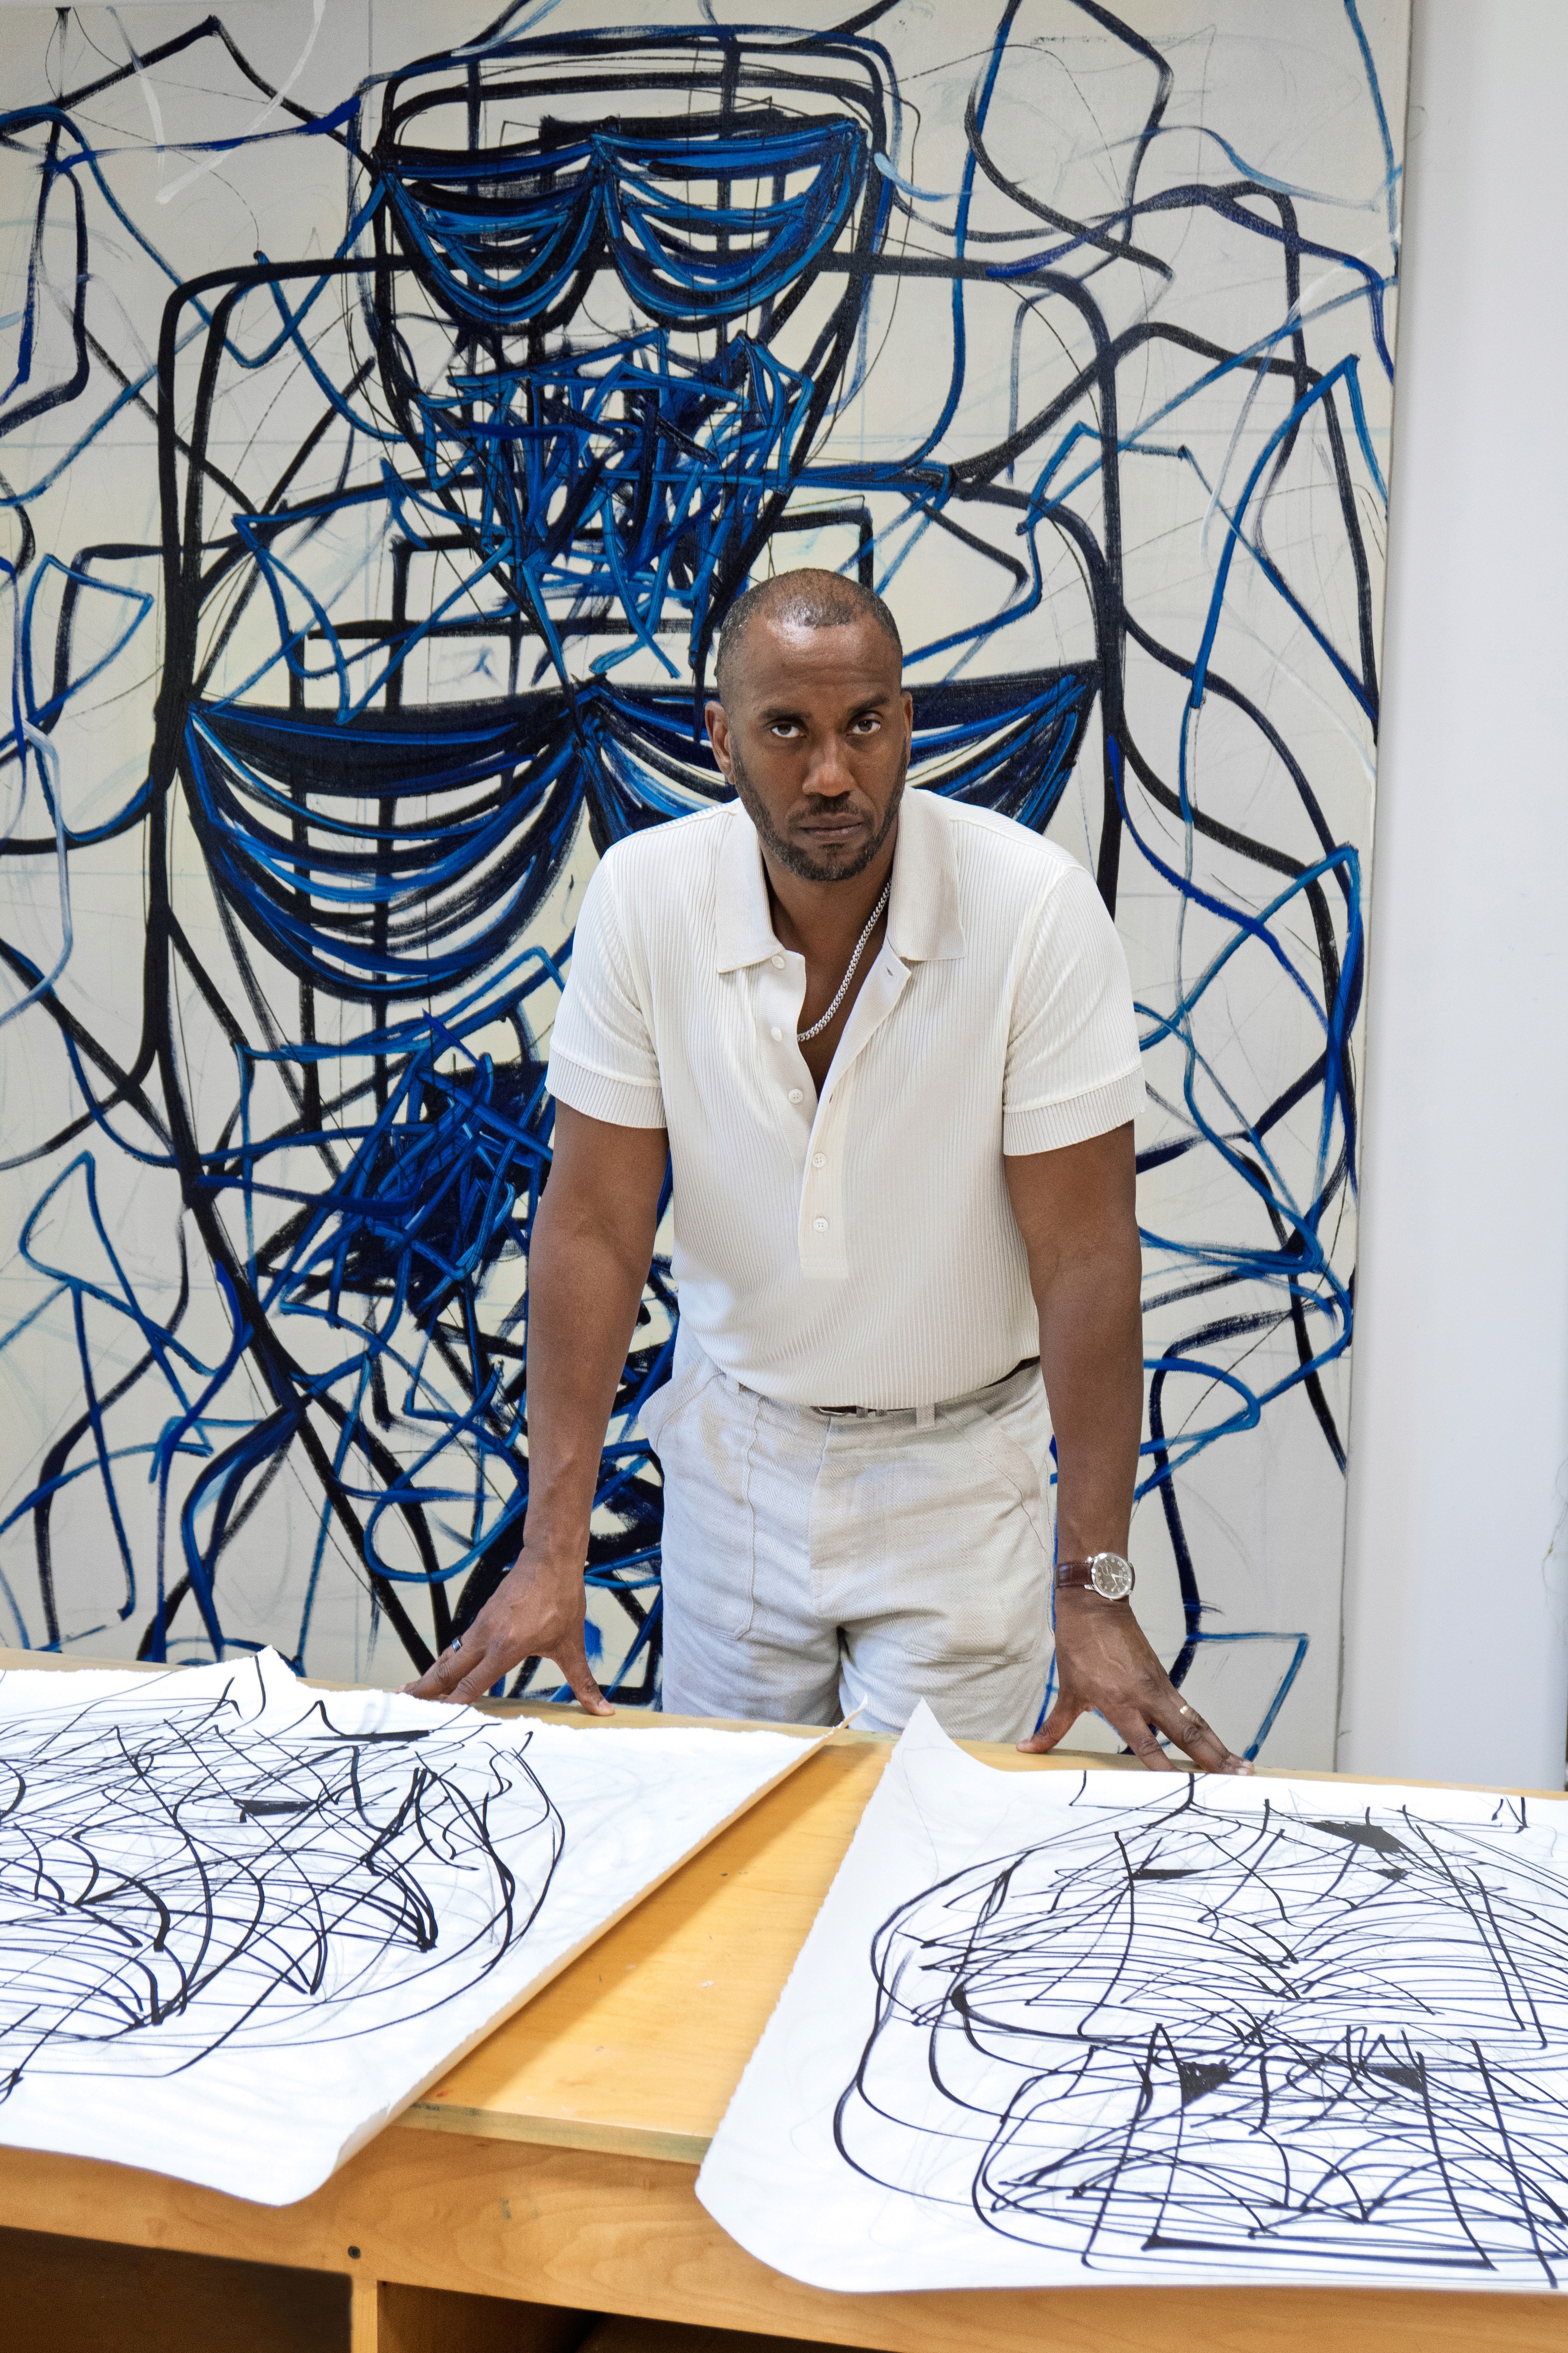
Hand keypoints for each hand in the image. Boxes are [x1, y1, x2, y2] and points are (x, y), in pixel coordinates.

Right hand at [402, 1543, 612, 1713]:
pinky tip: (439, 1670)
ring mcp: (481, 1626)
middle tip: (402, 1706)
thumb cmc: (561, 1600)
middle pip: (448, 1670)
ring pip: (449, 1657)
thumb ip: (583, 1683)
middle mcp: (486, 1637)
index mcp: (506, 1647)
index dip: (454, 1705)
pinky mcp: (482, 1618)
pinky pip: (458, 1645)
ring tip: (409, 1692)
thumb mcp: (572, 1646)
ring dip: (429, 1676)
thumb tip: (604, 1710)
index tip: (436, 1722)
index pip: (472, 1684)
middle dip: (426, 1691)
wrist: (550, 1559)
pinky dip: (444, 1661)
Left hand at [1019, 1586, 1249, 1772]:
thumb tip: (1026, 1749)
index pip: (1146, 1743)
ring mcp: (1160, 1687)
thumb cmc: (1079, 1646)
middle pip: (1186, 1733)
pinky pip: (1189, 1710)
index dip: (1164, 1768)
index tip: (1183, 1789)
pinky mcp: (1164, 1679)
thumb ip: (1053, 1727)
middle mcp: (1146, 1696)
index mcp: (1119, 1702)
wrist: (1095, 1605)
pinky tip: (1220, 1745)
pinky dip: (1206, 1729)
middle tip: (1236, 1779)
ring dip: (1219, 1745)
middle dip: (1212, 1757)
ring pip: (1195, 1721)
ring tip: (1242, 1767)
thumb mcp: (1066, 1690)